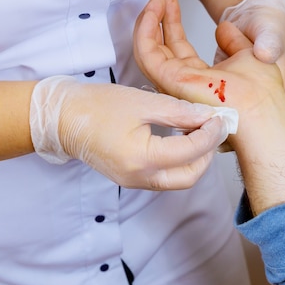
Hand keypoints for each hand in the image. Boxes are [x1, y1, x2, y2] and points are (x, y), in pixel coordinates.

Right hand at [29, 76, 229, 189]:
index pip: (191, 151)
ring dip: (197, 158)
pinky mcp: (132, 179)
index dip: (211, 133)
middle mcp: (139, 177)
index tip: (221, 117)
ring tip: (201, 131)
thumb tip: (208, 116)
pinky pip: (165, 177)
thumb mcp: (143, 103)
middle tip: (215, 128)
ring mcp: (135, 182)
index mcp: (142, 158)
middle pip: (190, 176)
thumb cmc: (96, 106)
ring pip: (179, 180)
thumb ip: (179, 112)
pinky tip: (183, 139)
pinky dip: (181, 161)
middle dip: (208, 152)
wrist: (63, 118)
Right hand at [133, 0, 284, 116]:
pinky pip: (148, 54)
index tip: (172, 3)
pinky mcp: (170, 80)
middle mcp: (187, 82)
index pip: (179, 48)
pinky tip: (152, 12)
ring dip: (148, 22)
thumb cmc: (262, 90)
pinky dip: (145, 31)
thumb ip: (234, 42)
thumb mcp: (249, 53)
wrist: (263, 103)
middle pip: (161, 47)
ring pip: (149, 50)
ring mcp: (176, 82)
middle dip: (157, 19)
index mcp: (204, 78)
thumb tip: (224, 29)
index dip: (173, 23)